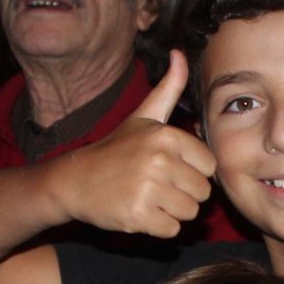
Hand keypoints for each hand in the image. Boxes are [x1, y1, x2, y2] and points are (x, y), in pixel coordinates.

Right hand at [48, 52, 216, 237]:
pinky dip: (158, 227)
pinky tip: (139, 212)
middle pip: (202, 193)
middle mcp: (159, 160)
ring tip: (148, 198)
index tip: (168, 169)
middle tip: (156, 186)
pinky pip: (171, 230)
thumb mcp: (142, 116)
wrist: (73, 181)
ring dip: (172, 212)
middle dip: (183, 194)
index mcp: (167, 135)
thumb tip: (180, 53)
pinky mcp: (138, 215)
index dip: (192, 172)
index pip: (210, 166)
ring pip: (189, 213)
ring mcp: (148, 189)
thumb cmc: (114, 150)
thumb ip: (168, 89)